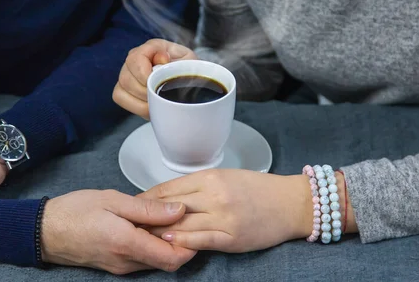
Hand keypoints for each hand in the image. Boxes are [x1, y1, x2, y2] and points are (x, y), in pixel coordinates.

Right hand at [41, 189, 195, 274]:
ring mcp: (121, 267)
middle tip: (182, 216)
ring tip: (165, 217)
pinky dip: (152, 245)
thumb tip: (179, 211)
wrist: (45, 231)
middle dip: (181, 242)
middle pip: (168, 261)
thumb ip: (148, 208)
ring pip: (156, 261)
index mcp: (128, 244)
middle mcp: (127, 262)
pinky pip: (143, 259)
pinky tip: (148, 225)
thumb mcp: (113, 200)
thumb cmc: (76, 211)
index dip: (191, 244)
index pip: (173, 257)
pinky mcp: (116, 265)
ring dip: (166, 243)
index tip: (194, 223)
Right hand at [113, 38, 196, 118]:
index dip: (144, 75)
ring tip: (157, 103)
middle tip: (160, 97)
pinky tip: (150, 108)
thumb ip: (179, 61)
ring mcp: (128, 73)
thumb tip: (162, 59)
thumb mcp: (191, 65)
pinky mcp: (124, 89)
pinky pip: (120, 98)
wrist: (189, 85)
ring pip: (121, 89)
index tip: (157, 83)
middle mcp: (136, 58)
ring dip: (141, 101)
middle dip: (145, 92)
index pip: (136, 58)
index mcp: (153, 48)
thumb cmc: (189, 72)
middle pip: (126, 77)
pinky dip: (135, 107)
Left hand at [138, 169, 313, 252]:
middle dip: (148, 216)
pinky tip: (168, 241)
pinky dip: (182, 241)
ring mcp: (223, 217)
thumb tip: (170, 196)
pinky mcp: (232, 237)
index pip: (169, 187)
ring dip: (159, 230)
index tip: (132, 205)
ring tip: (141, 236)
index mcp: (211, 176)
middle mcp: (215, 194)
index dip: (147, 198)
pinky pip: (201, 240)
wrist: (290, 203)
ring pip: (182, 223)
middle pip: (171, 206)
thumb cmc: (258, 189)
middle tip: (128, 223)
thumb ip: (199, 185)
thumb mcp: (227, 177)